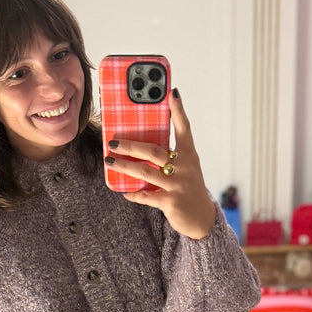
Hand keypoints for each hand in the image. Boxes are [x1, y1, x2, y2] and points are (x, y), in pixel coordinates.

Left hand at [105, 89, 216, 239]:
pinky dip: (134, 194)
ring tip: (110, 161)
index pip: (184, 128)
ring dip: (124, 166)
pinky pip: (147, 196)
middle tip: (113, 141)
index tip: (171, 92)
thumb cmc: (188, 188)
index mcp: (188, 155)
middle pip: (153, 151)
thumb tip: (140, 143)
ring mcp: (177, 185)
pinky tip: (124, 191)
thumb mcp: (185, 168)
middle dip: (131, 145)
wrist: (201, 219)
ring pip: (145, 172)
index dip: (178, 110)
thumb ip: (169, 155)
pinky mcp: (171, 202)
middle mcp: (184, 167)